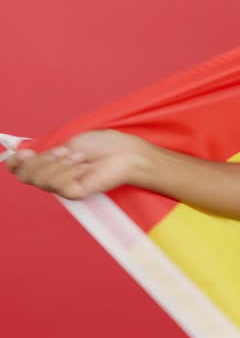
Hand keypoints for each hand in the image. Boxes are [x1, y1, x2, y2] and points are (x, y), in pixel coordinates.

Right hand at [4, 130, 150, 199]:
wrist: (126, 153)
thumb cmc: (104, 145)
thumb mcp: (68, 143)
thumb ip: (44, 152)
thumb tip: (17, 154)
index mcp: (51, 164)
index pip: (22, 169)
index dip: (16, 163)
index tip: (20, 153)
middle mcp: (54, 178)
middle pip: (26, 175)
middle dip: (41, 160)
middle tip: (66, 152)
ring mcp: (63, 187)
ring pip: (40, 179)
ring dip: (58, 163)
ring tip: (79, 158)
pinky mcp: (73, 194)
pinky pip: (57, 184)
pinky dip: (68, 171)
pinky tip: (82, 167)